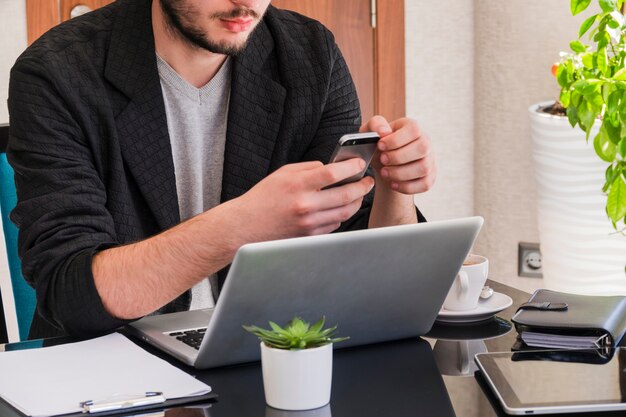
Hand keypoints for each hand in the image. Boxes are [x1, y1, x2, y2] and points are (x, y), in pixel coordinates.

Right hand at [230, 159, 374, 241]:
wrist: (247, 225)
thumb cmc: (264, 197)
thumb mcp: (284, 173)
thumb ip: (309, 168)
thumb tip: (333, 168)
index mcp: (298, 184)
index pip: (333, 173)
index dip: (352, 167)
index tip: (360, 163)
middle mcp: (305, 205)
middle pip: (346, 194)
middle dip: (362, 186)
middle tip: (368, 181)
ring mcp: (309, 223)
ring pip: (345, 212)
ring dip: (356, 201)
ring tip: (358, 193)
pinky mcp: (310, 236)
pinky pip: (335, 224)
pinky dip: (342, 214)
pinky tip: (341, 207)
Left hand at [361, 115, 435, 193]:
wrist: (385, 164)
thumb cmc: (379, 145)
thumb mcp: (371, 132)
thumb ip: (375, 125)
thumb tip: (384, 131)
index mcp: (412, 127)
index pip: (413, 130)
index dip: (396, 139)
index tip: (380, 146)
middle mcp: (425, 141)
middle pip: (422, 148)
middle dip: (398, 157)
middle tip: (382, 160)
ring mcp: (430, 160)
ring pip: (423, 168)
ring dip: (400, 173)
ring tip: (384, 173)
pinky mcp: (430, 176)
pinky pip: (425, 184)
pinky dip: (407, 186)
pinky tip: (393, 184)